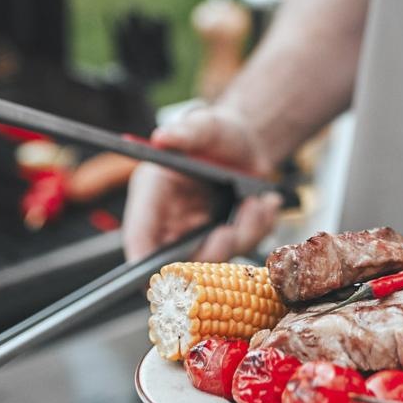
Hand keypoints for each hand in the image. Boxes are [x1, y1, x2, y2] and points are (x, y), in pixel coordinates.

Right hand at [121, 106, 280, 262]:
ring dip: (243, 235)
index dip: (146, 264)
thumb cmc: (217, 133)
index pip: (139, 239)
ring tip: (255, 203)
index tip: (170, 276)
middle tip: (229, 230)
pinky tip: (263, 204)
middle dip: (210, 252)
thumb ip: (185, 132)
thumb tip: (162, 137)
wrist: (248, 143)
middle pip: (178, 263)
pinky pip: (243, 250)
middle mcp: (171, 222)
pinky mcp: (224, 241)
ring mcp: (197, 235)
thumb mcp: (205, 126)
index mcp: (152, 196)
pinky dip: (258, 230)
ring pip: (217, 260)